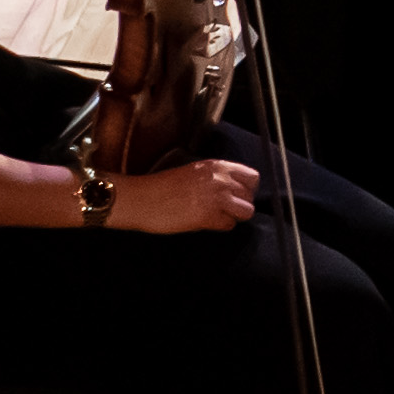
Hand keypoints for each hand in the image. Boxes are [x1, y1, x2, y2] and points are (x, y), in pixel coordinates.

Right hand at [104, 157, 260, 236]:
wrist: (140, 199)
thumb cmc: (161, 187)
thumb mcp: (194, 172)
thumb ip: (216, 177)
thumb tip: (233, 188)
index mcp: (217, 166)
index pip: (253, 177)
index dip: (246, 189)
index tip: (237, 195)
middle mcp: (221, 180)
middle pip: (250, 196)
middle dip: (240, 204)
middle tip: (224, 209)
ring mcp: (216, 198)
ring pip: (246, 211)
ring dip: (234, 216)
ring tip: (218, 216)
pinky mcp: (208, 216)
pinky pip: (229, 225)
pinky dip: (220, 226)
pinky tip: (206, 223)